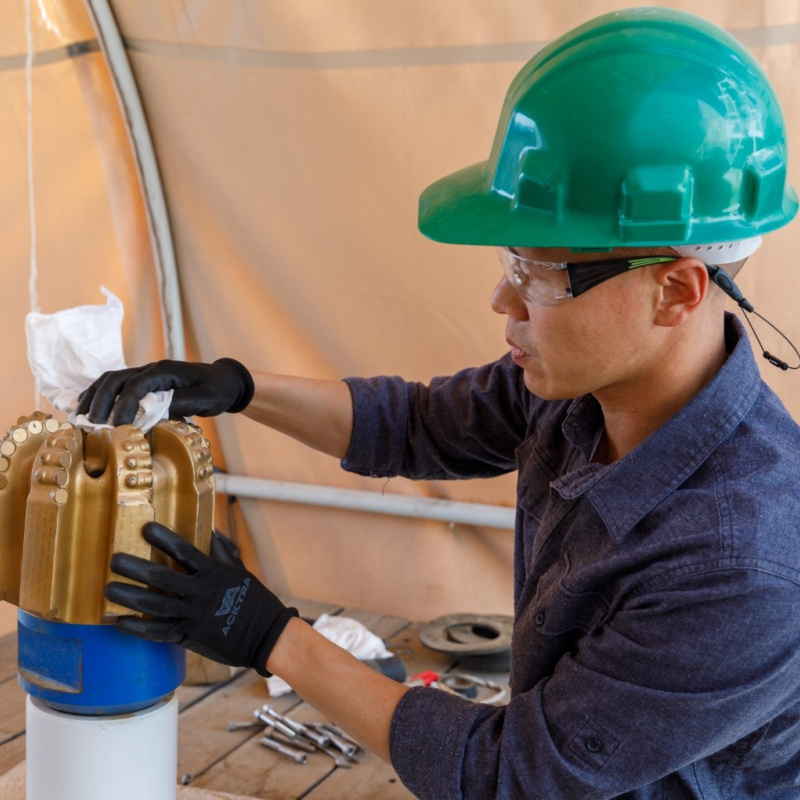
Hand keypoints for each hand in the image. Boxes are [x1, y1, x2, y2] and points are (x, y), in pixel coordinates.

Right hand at [77, 358, 254, 424]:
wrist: (224, 381)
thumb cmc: (217, 390)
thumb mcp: (206, 399)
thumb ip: (181, 403)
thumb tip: (155, 412)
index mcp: (164, 372)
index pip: (136, 386)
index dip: (123, 406)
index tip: (118, 427)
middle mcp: (151, 369)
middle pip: (115, 379)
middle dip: (101, 401)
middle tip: (92, 424)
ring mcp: (145, 374)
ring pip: (111, 379)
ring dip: (94, 397)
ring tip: (82, 417)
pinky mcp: (144, 382)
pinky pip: (115, 384)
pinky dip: (99, 395)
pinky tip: (88, 409)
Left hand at [104, 522, 296, 676]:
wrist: (265, 634)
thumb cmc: (253, 597)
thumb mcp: (239, 569)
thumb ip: (221, 550)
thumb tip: (208, 529)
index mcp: (213, 572)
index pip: (184, 551)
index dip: (164, 539)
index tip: (145, 528)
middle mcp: (200, 593)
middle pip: (161, 578)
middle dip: (135, 568)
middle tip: (113, 560)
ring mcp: (193, 616)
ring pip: (154, 604)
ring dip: (129, 596)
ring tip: (108, 588)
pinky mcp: (189, 635)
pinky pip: (158, 632)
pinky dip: (138, 627)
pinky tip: (120, 621)